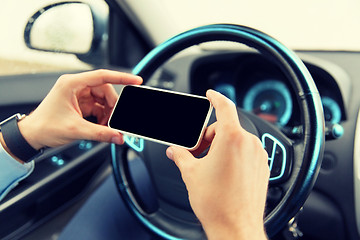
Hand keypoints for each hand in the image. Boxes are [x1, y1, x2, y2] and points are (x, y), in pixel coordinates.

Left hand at [18, 69, 141, 149]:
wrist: (31, 135)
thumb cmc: (44, 127)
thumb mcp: (75, 130)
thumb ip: (100, 133)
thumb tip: (118, 136)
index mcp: (72, 84)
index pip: (102, 76)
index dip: (121, 77)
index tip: (135, 80)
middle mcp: (76, 86)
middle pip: (105, 90)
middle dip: (113, 105)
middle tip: (116, 119)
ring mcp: (78, 95)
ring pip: (103, 99)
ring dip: (109, 112)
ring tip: (107, 125)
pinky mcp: (80, 104)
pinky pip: (98, 107)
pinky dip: (103, 116)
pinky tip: (102, 125)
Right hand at [166, 90, 268, 239]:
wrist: (236, 227)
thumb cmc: (217, 203)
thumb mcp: (191, 173)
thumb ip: (181, 155)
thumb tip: (175, 150)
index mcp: (232, 139)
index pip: (225, 107)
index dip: (216, 98)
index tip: (211, 95)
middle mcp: (249, 144)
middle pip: (225, 128)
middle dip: (208, 136)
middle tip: (196, 151)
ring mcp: (258, 156)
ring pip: (236, 140)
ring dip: (220, 146)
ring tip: (208, 165)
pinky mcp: (262, 167)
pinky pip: (245, 152)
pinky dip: (232, 155)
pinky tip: (222, 171)